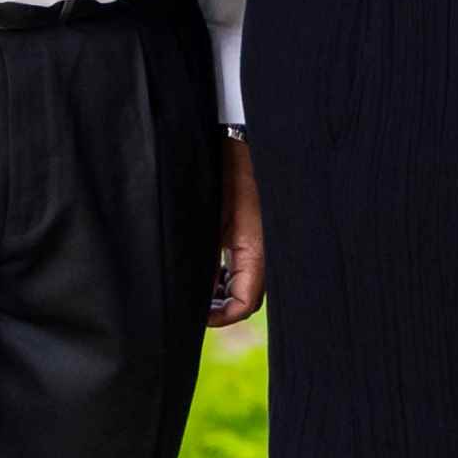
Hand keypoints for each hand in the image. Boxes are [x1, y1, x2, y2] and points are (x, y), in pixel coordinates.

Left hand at [208, 137, 267, 329]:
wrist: (242, 140)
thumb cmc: (224, 174)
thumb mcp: (208, 222)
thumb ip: (205, 262)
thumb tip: (196, 296)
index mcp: (256, 251)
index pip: (244, 304)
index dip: (219, 317)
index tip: (194, 315)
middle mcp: (266, 252)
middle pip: (247, 298)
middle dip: (220, 306)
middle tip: (192, 303)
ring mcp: (263, 243)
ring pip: (247, 284)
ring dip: (223, 291)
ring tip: (198, 284)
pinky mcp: (257, 233)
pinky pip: (248, 266)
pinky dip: (228, 274)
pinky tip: (210, 266)